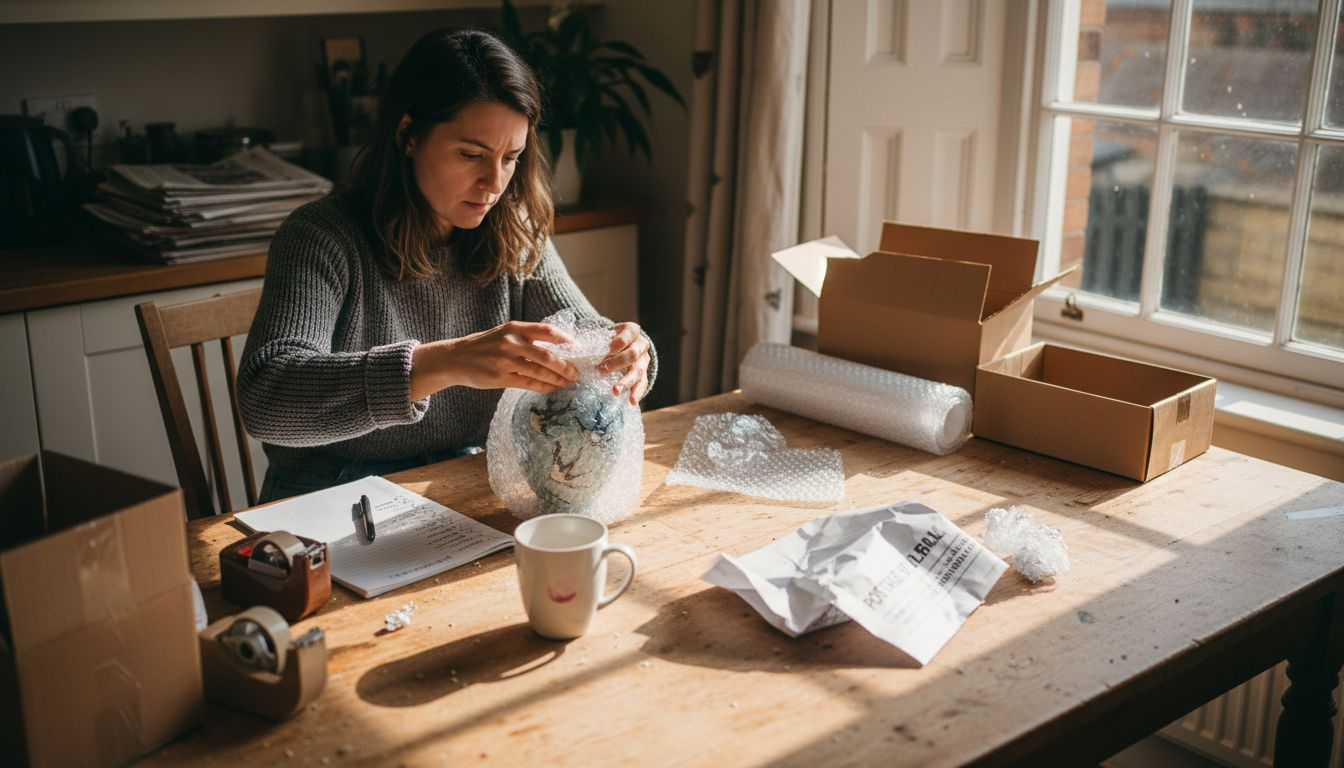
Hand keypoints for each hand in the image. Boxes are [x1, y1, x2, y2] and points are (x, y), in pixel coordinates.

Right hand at [410, 321, 579, 400]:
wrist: (455, 358)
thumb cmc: (484, 346)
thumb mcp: (504, 334)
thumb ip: (526, 338)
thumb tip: (556, 349)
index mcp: (514, 328)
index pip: (547, 331)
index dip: (566, 340)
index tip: (578, 349)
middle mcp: (511, 343)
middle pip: (547, 355)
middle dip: (565, 366)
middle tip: (576, 373)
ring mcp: (505, 361)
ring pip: (539, 371)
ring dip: (556, 379)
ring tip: (567, 382)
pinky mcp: (500, 378)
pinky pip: (527, 383)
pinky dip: (542, 387)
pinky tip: (551, 389)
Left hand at [598, 322, 650, 404]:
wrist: (621, 345)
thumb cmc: (608, 339)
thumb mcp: (603, 335)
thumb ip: (596, 341)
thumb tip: (577, 351)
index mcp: (632, 330)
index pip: (629, 334)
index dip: (619, 342)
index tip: (607, 349)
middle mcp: (641, 344)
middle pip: (633, 354)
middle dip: (618, 363)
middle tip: (601, 370)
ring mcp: (644, 360)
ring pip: (638, 371)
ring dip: (626, 382)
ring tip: (615, 391)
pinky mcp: (644, 373)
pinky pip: (643, 383)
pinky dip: (637, 392)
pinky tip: (632, 401)